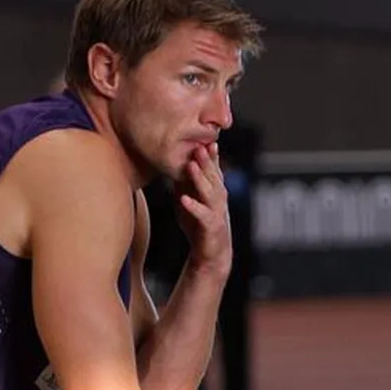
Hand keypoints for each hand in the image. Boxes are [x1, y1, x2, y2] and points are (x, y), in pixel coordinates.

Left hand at [175, 142, 232, 274]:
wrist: (210, 253)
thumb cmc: (199, 223)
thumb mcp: (189, 198)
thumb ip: (184, 182)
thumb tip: (172, 162)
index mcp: (214, 189)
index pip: (213, 168)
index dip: (210, 153)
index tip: (204, 136)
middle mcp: (219, 198)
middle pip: (213, 176)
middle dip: (206, 160)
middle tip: (198, 144)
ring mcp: (216, 212)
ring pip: (210, 192)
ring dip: (200, 178)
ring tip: (191, 165)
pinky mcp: (211, 227)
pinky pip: (202, 215)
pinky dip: (193, 206)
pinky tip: (184, 199)